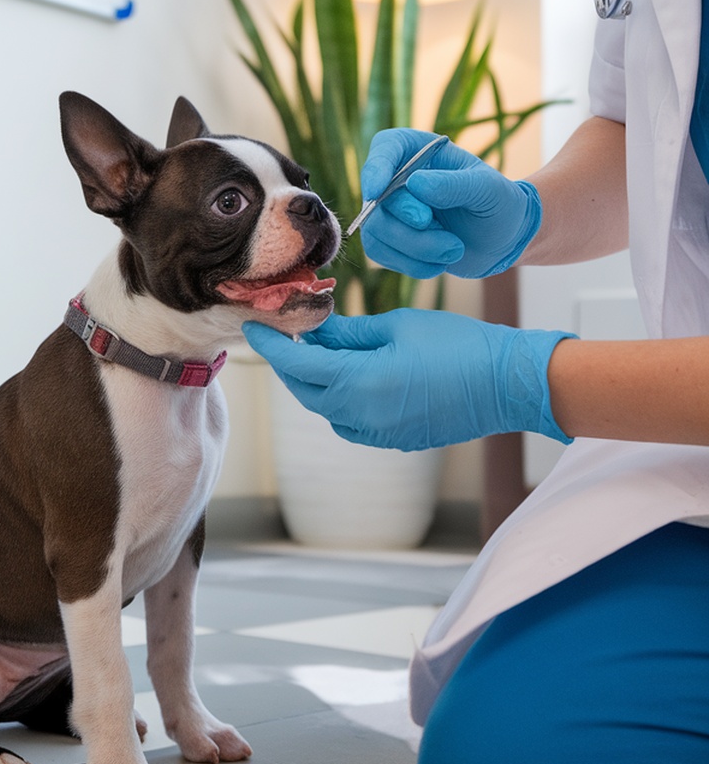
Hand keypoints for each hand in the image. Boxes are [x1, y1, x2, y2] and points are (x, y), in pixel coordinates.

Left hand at [244, 309, 574, 450]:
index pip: (296, 365)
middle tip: (285, 329)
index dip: (270, 343)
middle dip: (289, 361)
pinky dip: (337, 397)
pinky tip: (348, 372)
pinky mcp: (392, 440)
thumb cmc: (459, 346)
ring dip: (313, 380)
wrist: (509, 385)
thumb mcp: (397, 327)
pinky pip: (348, 420)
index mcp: (359, 385)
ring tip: (318, 346)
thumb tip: (313, 327)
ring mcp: (377, 434)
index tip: (254, 324)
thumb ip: (348, 332)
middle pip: (305, 390)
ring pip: (325, 407)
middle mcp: (361, 418)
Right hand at [358, 128, 541, 278]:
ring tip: (454, 250)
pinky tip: (440, 263)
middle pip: (377, 201)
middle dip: (410, 227)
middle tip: (449, 239)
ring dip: (416, 249)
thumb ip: (454, 185)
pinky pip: (381, 254)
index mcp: (419, 151)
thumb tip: (415, 184)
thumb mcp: (488, 190)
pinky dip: (412, 264)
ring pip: (375, 232)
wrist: (503, 238)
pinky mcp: (389, 239)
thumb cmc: (498, 203)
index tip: (376, 192)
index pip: (386, 147)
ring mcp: (389, 210)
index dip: (375, 168)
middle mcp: (398, 177)